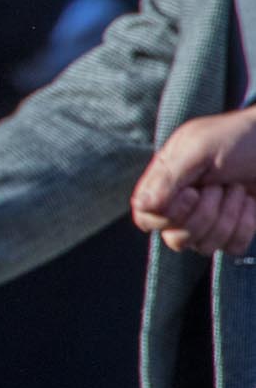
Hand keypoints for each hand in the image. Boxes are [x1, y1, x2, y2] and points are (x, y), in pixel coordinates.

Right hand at [132, 109, 255, 255]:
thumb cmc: (236, 139)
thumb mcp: (199, 149)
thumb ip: (168, 178)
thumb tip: (142, 205)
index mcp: (163, 184)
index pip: (145, 218)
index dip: (166, 215)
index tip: (192, 193)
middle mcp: (180, 207)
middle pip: (175, 239)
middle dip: (204, 215)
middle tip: (219, 186)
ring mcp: (207, 221)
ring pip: (205, 246)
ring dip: (228, 215)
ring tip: (236, 188)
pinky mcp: (233, 231)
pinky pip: (231, 248)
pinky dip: (245, 226)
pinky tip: (248, 202)